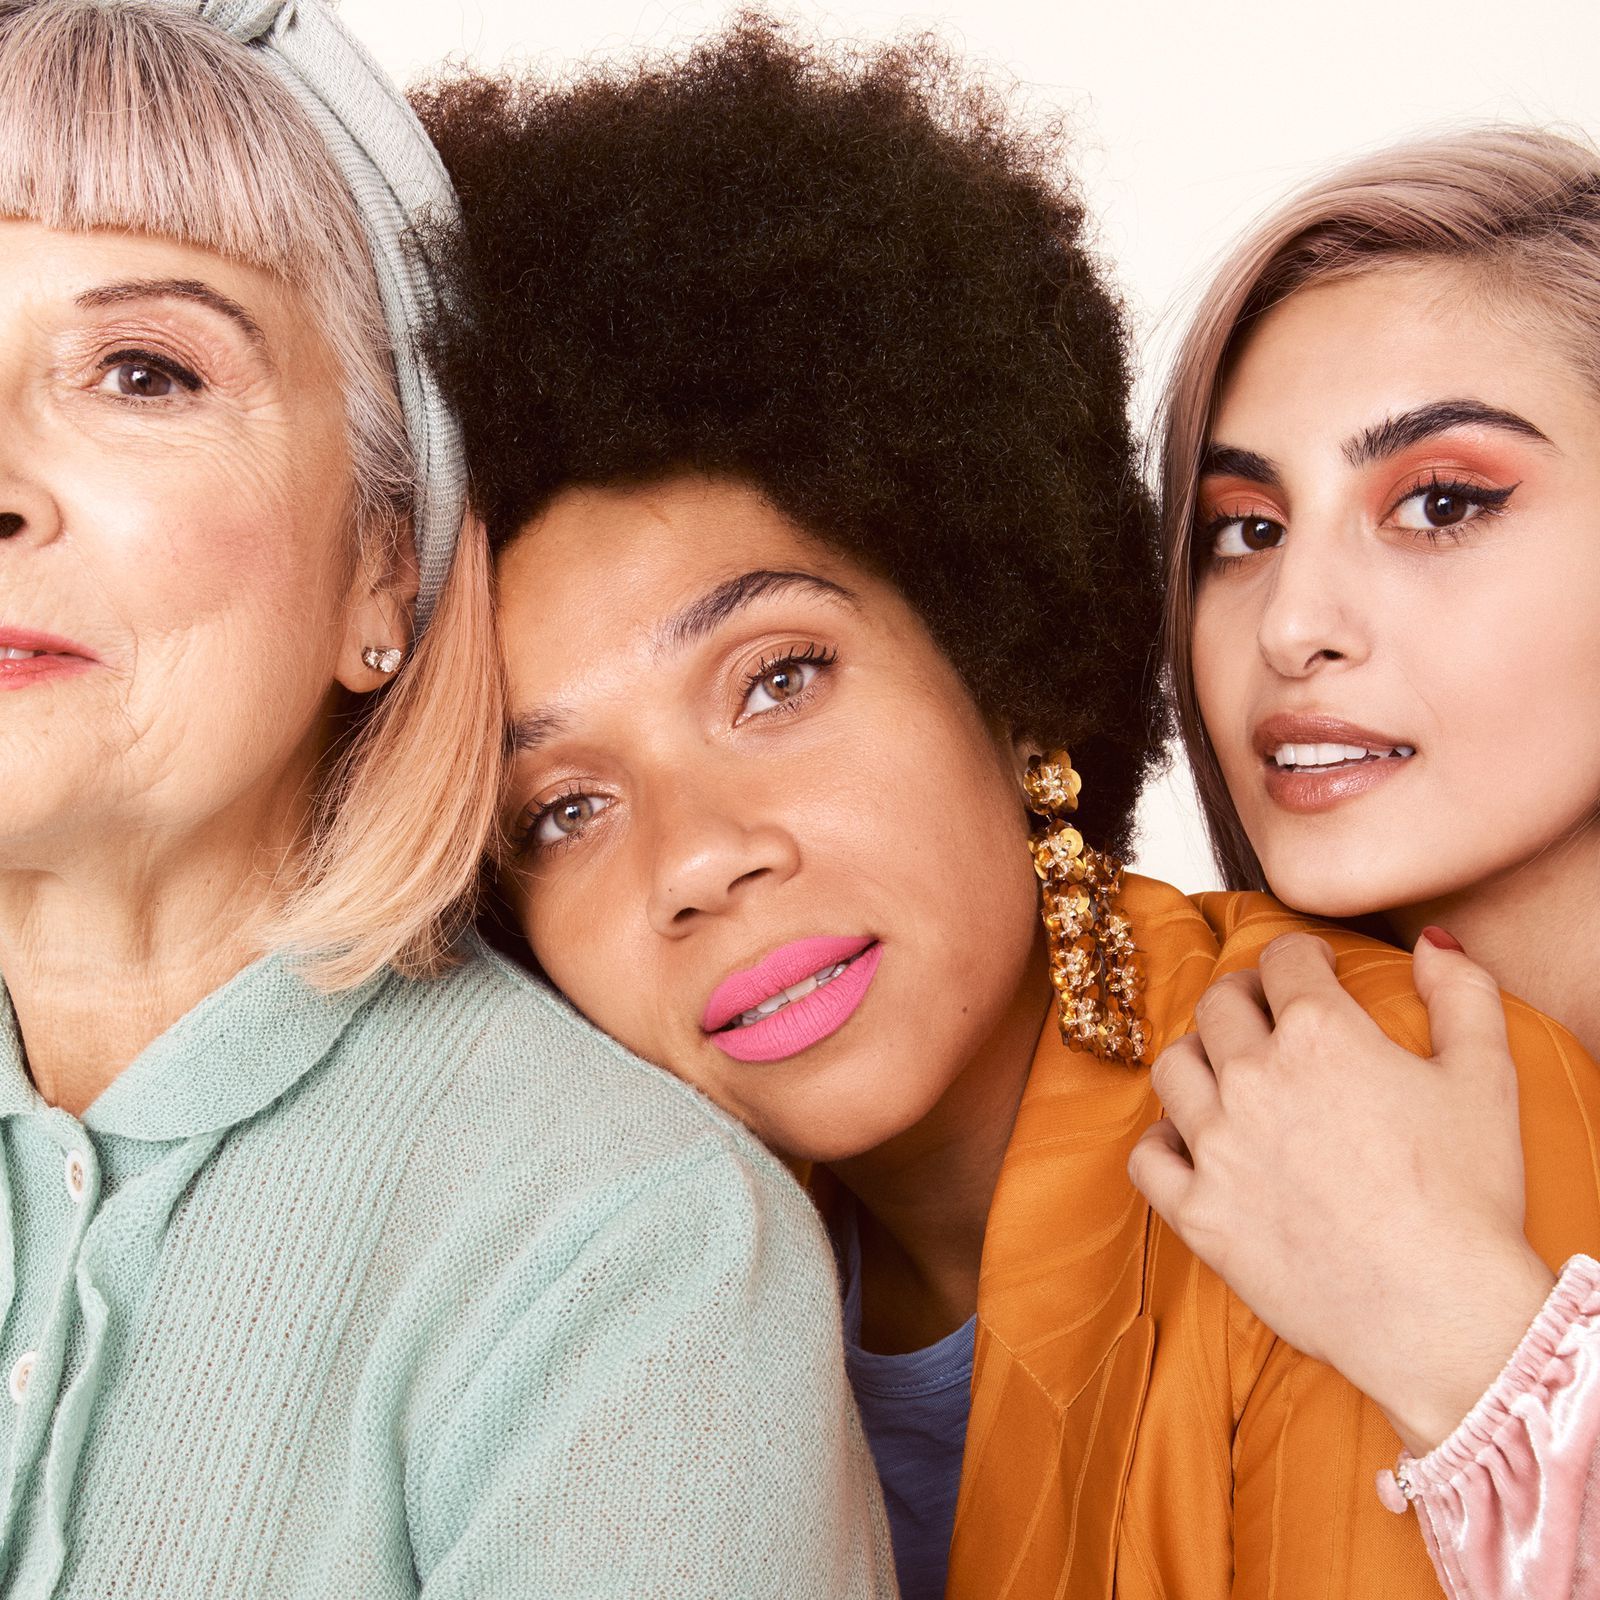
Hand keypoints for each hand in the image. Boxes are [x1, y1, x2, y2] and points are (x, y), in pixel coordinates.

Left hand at [1127, 930, 1555, 1454]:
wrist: (1440, 1314)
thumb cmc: (1468, 1199)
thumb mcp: (1485, 1078)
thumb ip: (1462, 994)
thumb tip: (1433, 945)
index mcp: (1318, 1034)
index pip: (1282, 960)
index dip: (1299, 955)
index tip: (1310, 967)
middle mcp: (1252, 1078)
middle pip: (1219, 1005)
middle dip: (1245, 997)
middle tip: (1267, 1013)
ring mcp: (1215, 1145)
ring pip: (1174, 1068)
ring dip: (1200, 1060)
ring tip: (1228, 1073)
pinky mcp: (1197, 1210)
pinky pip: (1147, 1156)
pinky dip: (1163, 1142)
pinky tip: (1192, 1144)